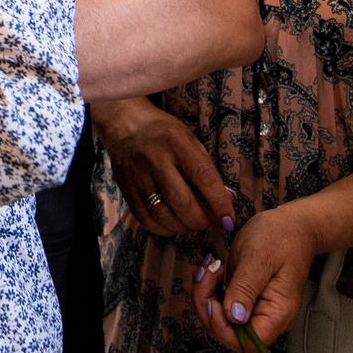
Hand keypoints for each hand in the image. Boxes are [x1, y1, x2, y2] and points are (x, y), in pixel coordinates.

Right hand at [92, 99, 232, 236]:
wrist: (123, 123)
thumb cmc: (163, 131)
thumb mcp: (189, 138)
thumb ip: (205, 168)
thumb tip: (225, 200)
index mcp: (177, 143)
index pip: (204, 178)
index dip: (219, 203)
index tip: (228, 220)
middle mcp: (156, 159)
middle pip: (181, 201)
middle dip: (201, 221)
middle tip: (210, 224)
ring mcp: (138, 175)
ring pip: (162, 214)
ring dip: (182, 228)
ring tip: (192, 226)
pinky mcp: (125, 188)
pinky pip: (143, 218)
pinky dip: (161, 229)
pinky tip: (172, 226)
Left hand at [190, 204, 316, 346]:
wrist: (292, 226)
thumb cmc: (282, 237)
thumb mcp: (259, 257)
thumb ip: (245, 289)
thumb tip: (234, 317)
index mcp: (277, 313)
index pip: (247, 343)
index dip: (222, 328)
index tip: (212, 300)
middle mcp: (267, 317)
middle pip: (228, 333)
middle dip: (208, 306)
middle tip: (207, 275)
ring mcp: (255, 310)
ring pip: (220, 320)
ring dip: (206, 295)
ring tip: (210, 269)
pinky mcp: (245, 300)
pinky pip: (221, 305)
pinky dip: (210, 290)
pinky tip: (213, 271)